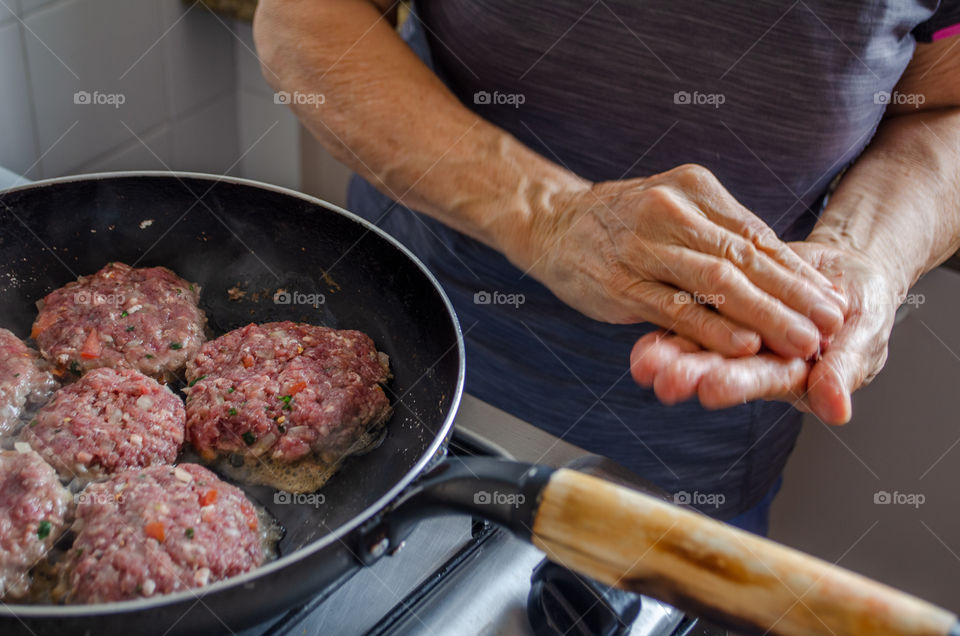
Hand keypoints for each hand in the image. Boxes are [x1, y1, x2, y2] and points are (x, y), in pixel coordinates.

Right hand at [515, 164, 846, 357]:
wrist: (552, 221)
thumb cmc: (621, 222)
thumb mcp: (673, 207)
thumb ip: (717, 234)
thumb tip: (777, 273)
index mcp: (693, 188)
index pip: (756, 234)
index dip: (797, 272)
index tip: (831, 299)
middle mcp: (671, 210)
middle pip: (744, 258)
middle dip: (794, 296)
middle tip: (830, 324)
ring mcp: (643, 246)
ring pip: (716, 282)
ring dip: (766, 315)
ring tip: (801, 342)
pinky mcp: (619, 282)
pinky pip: (673, 307)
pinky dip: (711, 328)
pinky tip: (742, 344)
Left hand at [629, 240, 898, 423]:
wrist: (846, 277)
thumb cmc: (862, 312)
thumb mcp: (865, 336)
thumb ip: (845, 370)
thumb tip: (836, 410)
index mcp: (792, 372)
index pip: (763, 377)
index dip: (739, 381)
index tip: (712, 387)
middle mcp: (758, 360)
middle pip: (721, 368)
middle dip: (691, 373)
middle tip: (662, 378)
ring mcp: (737, 336)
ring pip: (700, 345)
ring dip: (670, 353)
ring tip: (642, 361)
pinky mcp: (723, 307)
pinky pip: (695, 313)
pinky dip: (670, 321)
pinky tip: (642, 334)